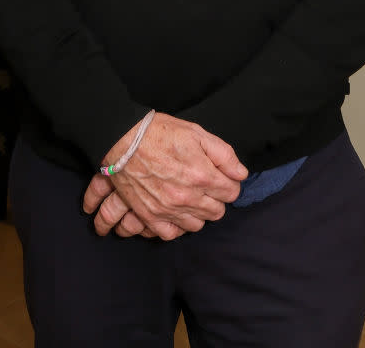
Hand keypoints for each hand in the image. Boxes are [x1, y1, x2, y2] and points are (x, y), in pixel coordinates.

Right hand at [82, 113, 246, 239]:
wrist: (123, 139)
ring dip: (198, 213)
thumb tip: (241, 174)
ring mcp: (168, 209)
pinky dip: (177, 226)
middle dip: (216, 199)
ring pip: (197, 225)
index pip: (232, 193)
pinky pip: (172, 234)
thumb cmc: (160, 132)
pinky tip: (177, 213)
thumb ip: (224, 154)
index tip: (222, 177)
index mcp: (202, 175)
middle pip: (217, 212)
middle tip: (206, 186)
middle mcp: (187, 197)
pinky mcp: (150, 216)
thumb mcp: (197, 133)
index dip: (229, 183)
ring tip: (191, 198)